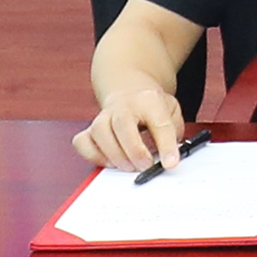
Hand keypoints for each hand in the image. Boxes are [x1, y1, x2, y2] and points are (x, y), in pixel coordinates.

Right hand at [75, 82, 189, 170]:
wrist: (129, 90)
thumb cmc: (152, 107)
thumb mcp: (172, 112)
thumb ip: (173, 133)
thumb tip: (170, 157)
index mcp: (150, 100)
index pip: (160, 123)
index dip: (166, 145)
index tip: (170, 163)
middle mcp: (124, 106)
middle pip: (123, 124)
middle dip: (134, 150)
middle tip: (145, 166)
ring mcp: (104, 116)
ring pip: (99, 132)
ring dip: (114, 154)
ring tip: (128, 166)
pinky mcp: (90, 128)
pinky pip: (82, 141)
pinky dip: (93, 155)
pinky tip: (108, 161)